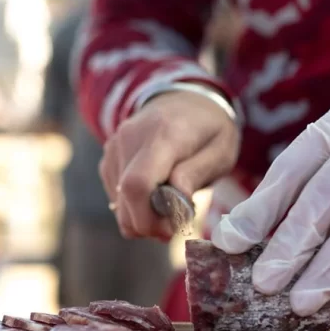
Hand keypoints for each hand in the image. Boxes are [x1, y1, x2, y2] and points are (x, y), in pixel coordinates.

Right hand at [100, 90, 239, 240]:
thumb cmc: (209, 130)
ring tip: (168, 209)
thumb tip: (175, 202)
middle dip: (148, 225)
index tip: (170, 230)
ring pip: (119, 202)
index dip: (149, 218)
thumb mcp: (220, 151)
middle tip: (172, 227)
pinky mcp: (109, 157)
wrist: (185, 100)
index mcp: (165, 135)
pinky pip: (116, 195)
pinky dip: (134, 207)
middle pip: (125, 198)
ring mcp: (116, 147)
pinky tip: (155, 198)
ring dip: (142, 218)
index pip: (138, 184)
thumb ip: (196, 175)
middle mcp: (132, 138)